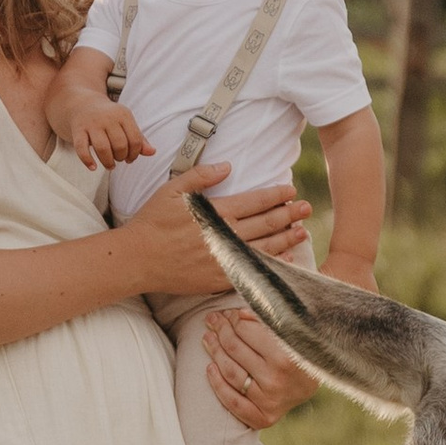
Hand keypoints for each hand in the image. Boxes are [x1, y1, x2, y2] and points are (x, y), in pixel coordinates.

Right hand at [60, 94, 148, 171]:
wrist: (82, 104)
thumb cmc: (109, 118)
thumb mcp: (125, 123)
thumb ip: (139, 138)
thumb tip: (152, 152)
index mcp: (123, 114)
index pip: (135, 140)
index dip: (135, 154)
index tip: (130, 158)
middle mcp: (108, 117)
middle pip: (120, 145)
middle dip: (121, 157)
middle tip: (118, 159)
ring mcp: (92, 123)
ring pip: (102, 148)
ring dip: (108, 162)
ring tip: (109, 165)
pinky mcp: (78, 130)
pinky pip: (82, 148)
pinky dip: (88, 160)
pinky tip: (93, 167)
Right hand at [119, 165, 309, 302]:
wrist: (138, 260)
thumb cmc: (153, 223)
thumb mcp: (172, 191)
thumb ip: (201, 176)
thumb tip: (227, 166)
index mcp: (215, 212)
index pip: (256, 201)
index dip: (276, 195)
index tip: (290, 190)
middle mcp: (224, 235)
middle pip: (266, 224)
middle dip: (289, 214)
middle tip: (307, 208)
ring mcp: (224, 259)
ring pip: (264, 248)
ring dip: (286, 238)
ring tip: (302, 231)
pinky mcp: (220, 278)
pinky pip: (252, 270)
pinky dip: (271, 264)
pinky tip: (284, 259)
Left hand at [204, 304, 314, 430]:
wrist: (322, 380)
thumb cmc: (304, 347)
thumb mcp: (292, 329)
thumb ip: (266, 320)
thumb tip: (237, 314)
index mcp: (286, 355)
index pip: (245, 331)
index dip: (233, 319)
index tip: (228, 313)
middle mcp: (276, 379)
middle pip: (234, 349)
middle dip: (221, 330)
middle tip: (212, 321)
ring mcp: (269, 400)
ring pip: (229, 372)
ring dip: (214, 352)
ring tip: (208, 339)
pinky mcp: (264, 418)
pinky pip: (232, 402)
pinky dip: (217, 385)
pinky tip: (210, 368)